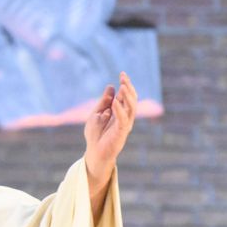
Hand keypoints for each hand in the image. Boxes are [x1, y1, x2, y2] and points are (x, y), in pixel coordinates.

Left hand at [83, 72, 136, 193]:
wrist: (94, 153)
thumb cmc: (95, 135)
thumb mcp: (96, 114)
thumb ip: (104, 102)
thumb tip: (111, 86)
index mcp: (119, 111)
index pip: (125, 95)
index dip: (125, 84)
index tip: (122, 73)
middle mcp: (125, 116)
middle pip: (131, 99)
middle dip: (129, 87)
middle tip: (124, 77)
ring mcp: (125, 124)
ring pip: (131, 108)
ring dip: (128, 96)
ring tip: (123, 86)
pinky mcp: (122, 132)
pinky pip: (123, 120)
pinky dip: (119, 110)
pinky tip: (115, 102)